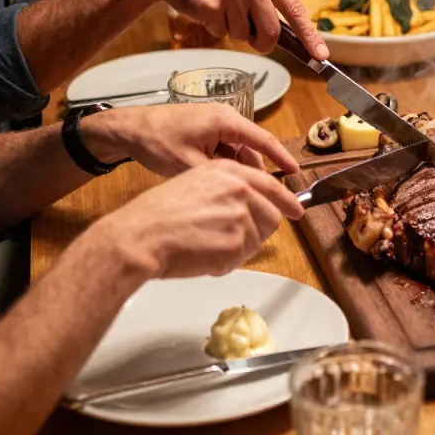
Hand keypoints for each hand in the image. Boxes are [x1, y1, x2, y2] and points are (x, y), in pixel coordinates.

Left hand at [82, 103, 299, 176]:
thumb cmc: (156, 141)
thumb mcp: (189, 164)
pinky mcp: (206, 131)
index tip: (296, 172)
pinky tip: (221, 184)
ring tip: (239, 195)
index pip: (263, 140)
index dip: (282, 158)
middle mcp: (224, 118)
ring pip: (238, 151)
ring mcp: (215, 124)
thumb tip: (244, 190)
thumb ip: (221, 176)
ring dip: (239, 171)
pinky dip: (226, 166)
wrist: (128, 129)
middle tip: (265, 196)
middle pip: (251, 148)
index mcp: (225, 120)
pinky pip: (225, 150)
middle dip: (259, 172)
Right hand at [95, 159, 303, 278]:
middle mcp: (239, 189)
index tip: (296, 209)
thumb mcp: (194, 183)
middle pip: (272, 215)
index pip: (270, 185)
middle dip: (258, 230)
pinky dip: (225, 263)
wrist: (139, 236)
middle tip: (233, 240)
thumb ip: (226, 189)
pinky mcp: (236, 243)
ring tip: (206, 245)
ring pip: (258, 239)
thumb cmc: (156, 214)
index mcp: (228, 171)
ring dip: (238, 248)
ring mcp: (240, 216)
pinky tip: (202, 255)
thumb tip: (247, 205)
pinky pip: (242, 258)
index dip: (286, 200)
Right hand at [128, 0, 328, 59]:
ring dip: (233, 30)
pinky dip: (214, 27)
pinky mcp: (211, 6)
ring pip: (244, 35)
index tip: (321, 54)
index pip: (296, 9)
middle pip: (271, 32)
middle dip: (263, 43)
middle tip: (252, 38)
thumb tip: (291, 31)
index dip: (310, 35)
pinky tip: (206, 8)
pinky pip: (220, 32)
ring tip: (221, 7)